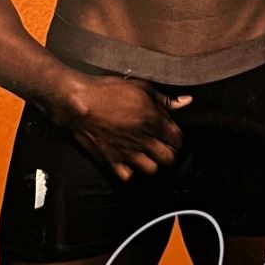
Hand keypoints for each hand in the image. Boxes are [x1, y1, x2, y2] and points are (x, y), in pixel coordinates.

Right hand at [57, 74, 191, 181]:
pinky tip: (128, 161)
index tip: (171, 135)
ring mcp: (127, 153)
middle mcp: (143, 140)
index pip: (178, 140)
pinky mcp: (111, 162)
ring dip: (151, 164)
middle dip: (168, 154)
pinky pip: (128, 177)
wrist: (78, 103)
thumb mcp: (140, 87)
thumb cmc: (108, 91)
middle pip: (169, 159)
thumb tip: (187, 102)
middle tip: (161, 147)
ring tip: (146, 155)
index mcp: (153, 120)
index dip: (177, 138)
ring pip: (152, 170)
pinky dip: (130, 172)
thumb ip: (165, 99)